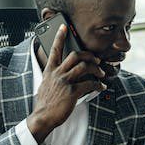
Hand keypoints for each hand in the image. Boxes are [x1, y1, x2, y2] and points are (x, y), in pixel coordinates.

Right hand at [27, 24, 105, 143]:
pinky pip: (89, 83)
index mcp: (50, 71)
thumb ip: (54, 76)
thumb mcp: (46, 85)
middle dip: (89, 55)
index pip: (55, 50)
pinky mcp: (72, 92)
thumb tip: (62, 73)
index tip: (64, 27)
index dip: (60, 37)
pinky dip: (98, 85)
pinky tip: (101, 87)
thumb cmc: (46, 103)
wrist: (42, 117)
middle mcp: (57, 73)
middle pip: (75, 55)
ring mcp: (64, 82)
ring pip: (84, 67)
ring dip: (97, 69)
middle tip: (96, 59)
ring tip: (102, 73)